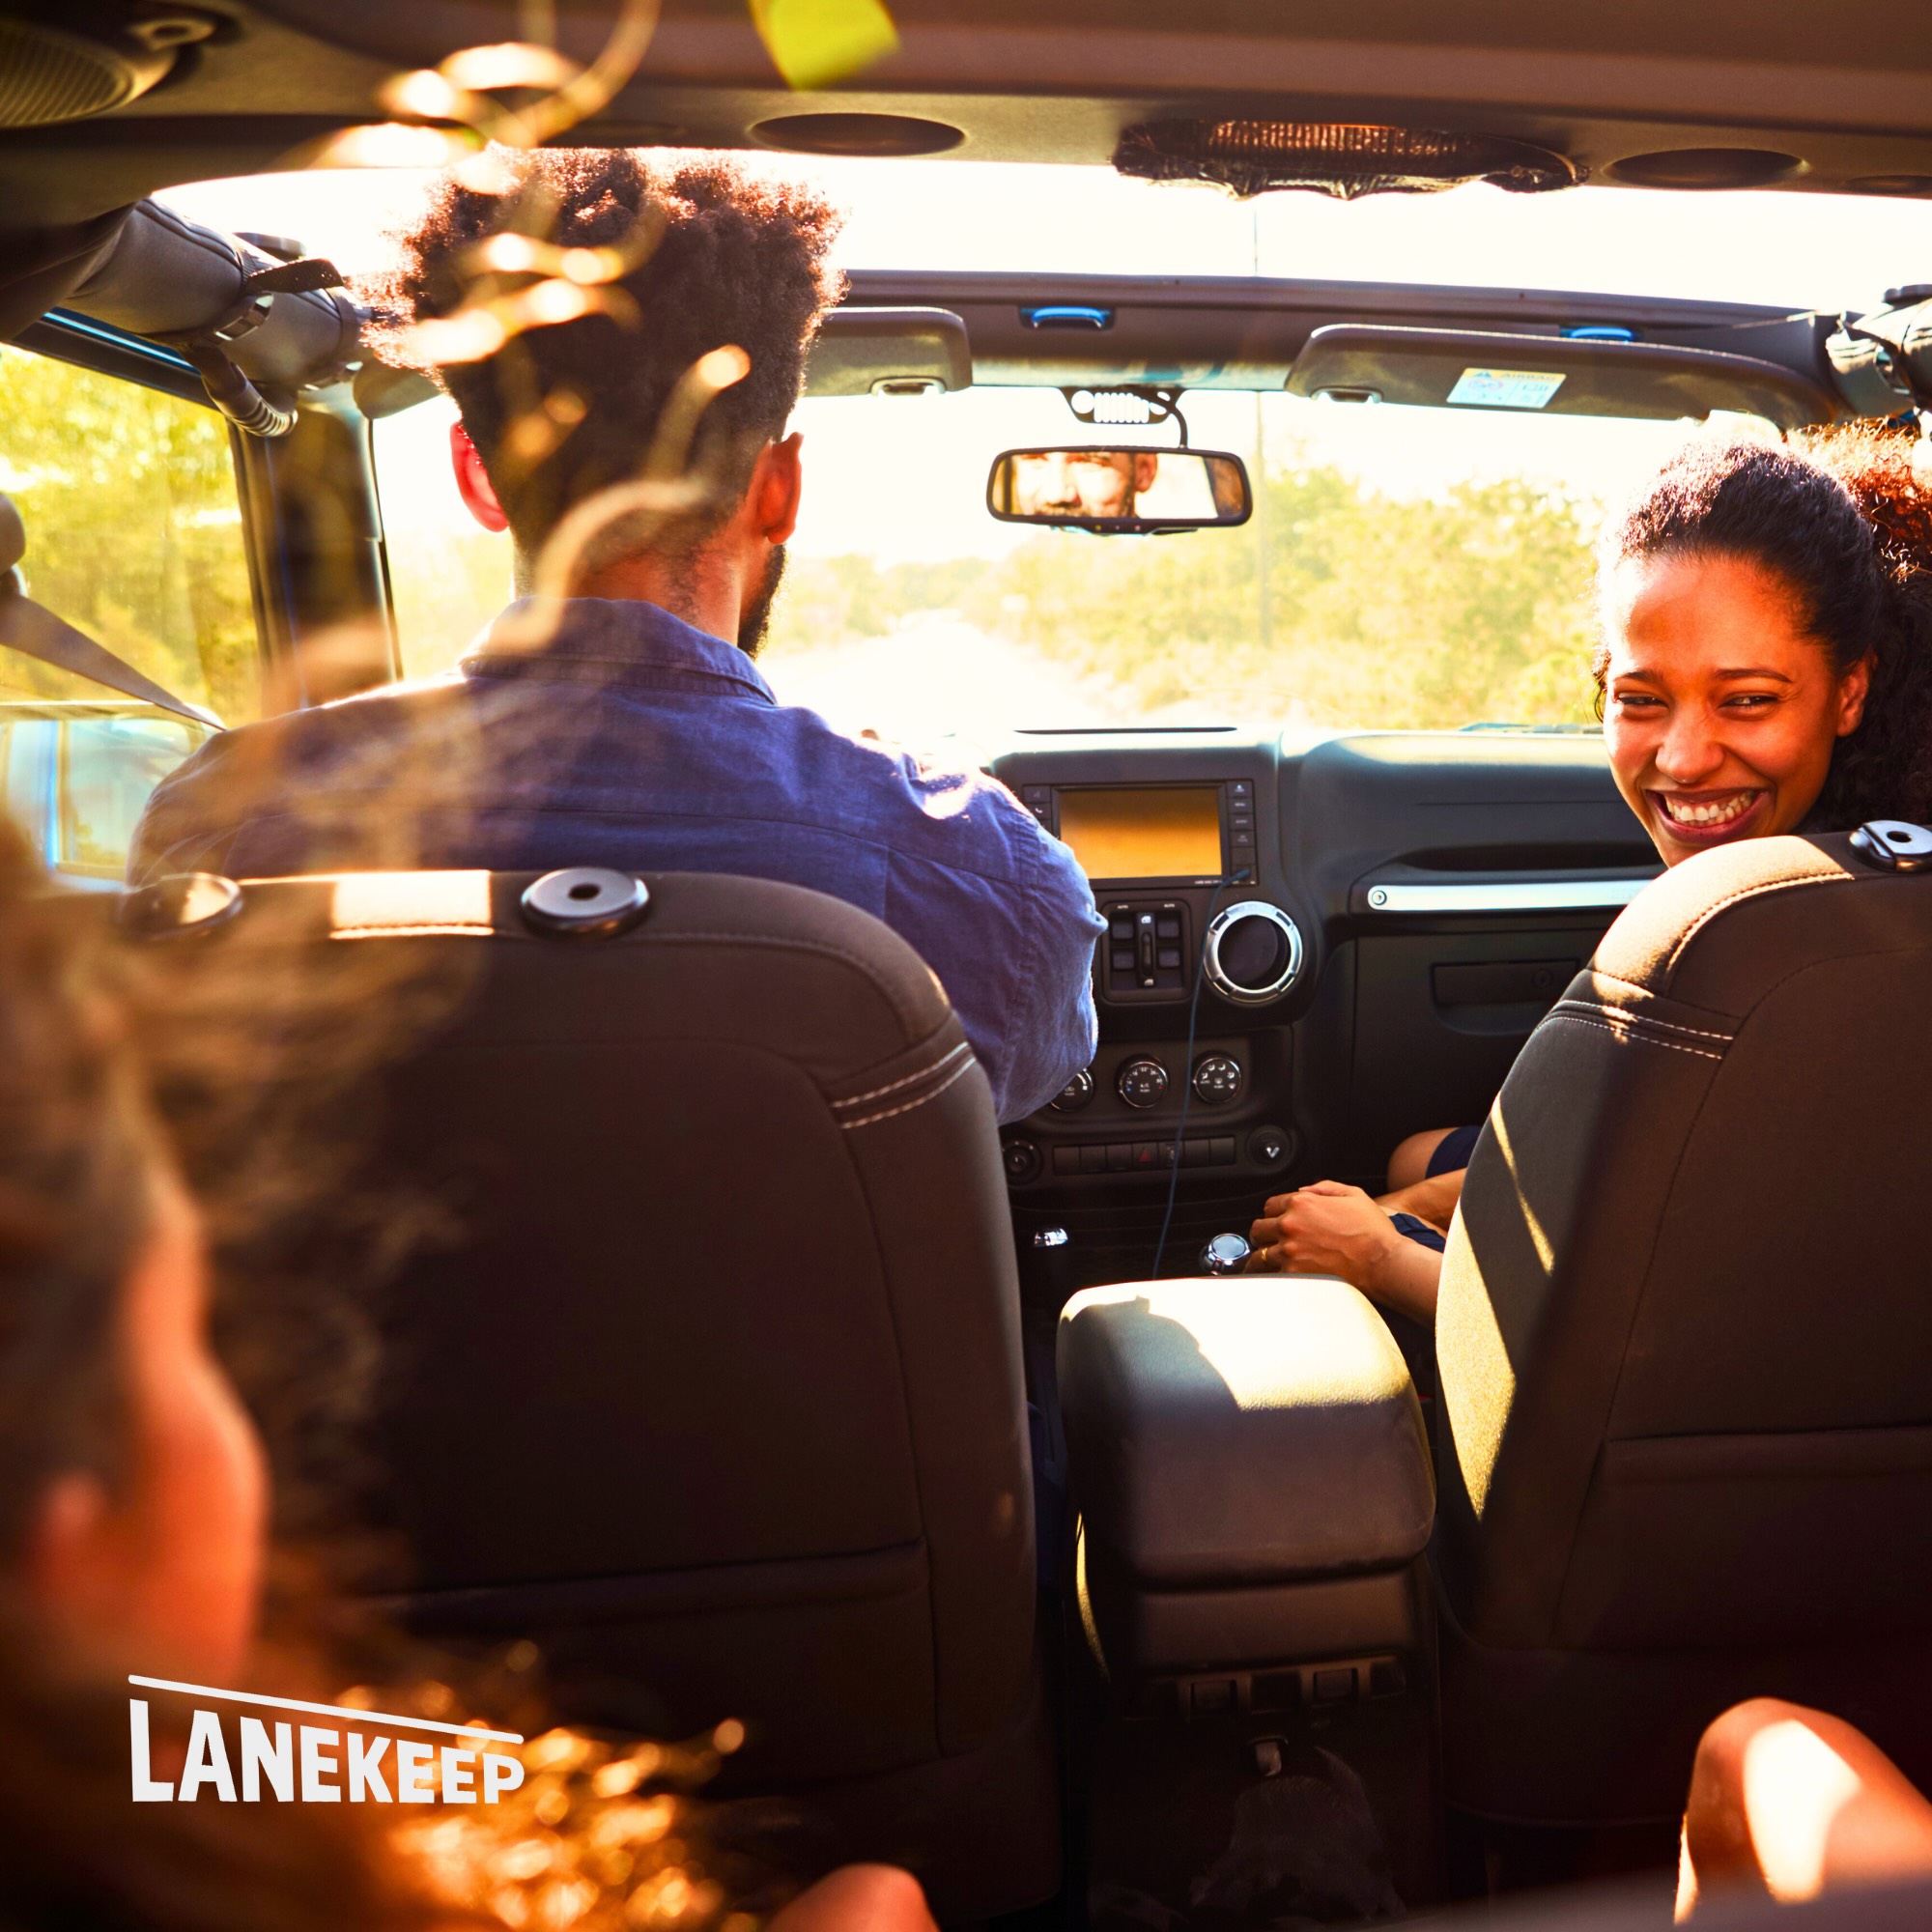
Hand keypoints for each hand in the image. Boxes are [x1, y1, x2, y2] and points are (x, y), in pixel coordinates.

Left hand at [1247, 1180, 1403, 1291]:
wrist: (1383, 1262)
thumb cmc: (1373, 1231)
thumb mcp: (1353, 1195)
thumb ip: (1324, 1188)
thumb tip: (1304, 1190)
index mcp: (1301, 1204)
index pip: (1269, 1206)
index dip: (1275, 1213)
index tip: (1278, 1221)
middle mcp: (1290, 1226)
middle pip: (1258, 1230)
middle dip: (1264, 1235)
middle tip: (1270, 1241)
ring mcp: (1289, 1252)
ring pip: (1258, 1256)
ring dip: (1263, 1257)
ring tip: (1268, 1262)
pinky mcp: (1293, 1275)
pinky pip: (1271, 1275)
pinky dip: (1274, 1276)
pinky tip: (1279, 1276)